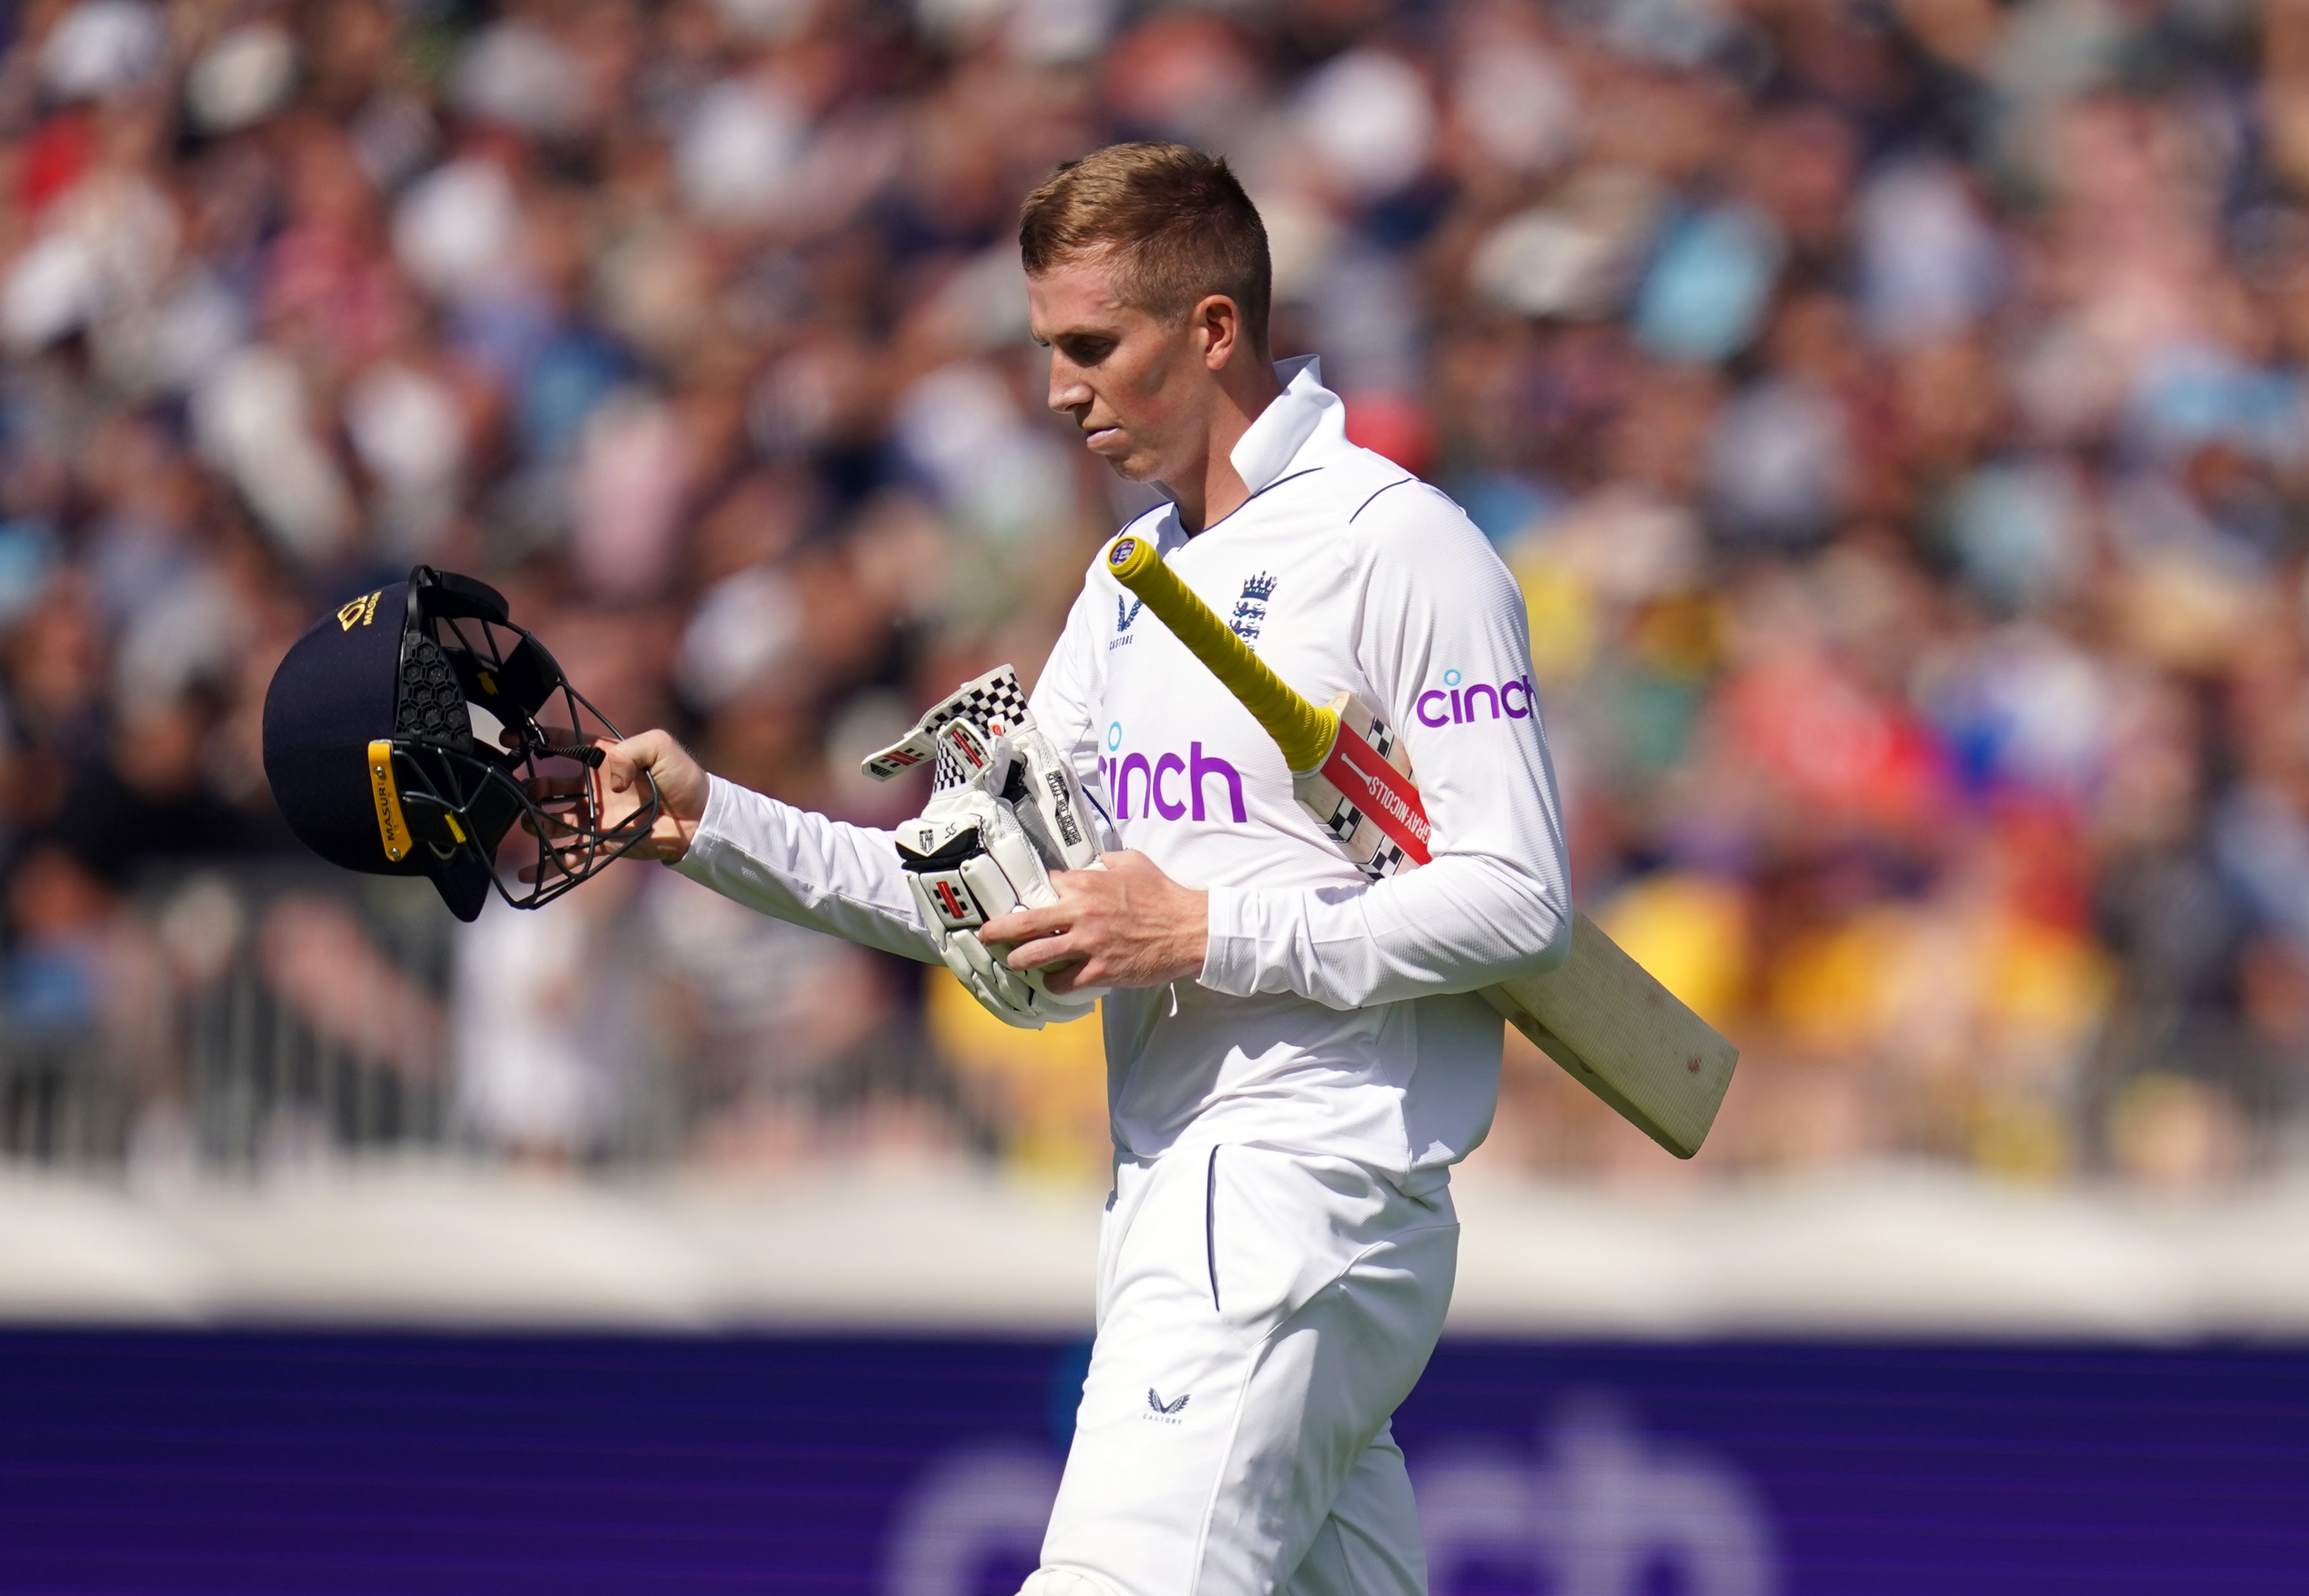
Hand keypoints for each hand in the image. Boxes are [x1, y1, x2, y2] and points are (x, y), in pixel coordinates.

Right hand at [521, 728, 708, 873]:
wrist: (700, 819)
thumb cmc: (684, 778)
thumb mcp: (660, 745)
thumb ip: (630, 750)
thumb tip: (608, 780)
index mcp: (606, 759)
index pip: (566, 745)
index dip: (539, 740)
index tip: (511, 737)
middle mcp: (595, 787)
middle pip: (552, 786)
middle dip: (533, 788)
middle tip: (523, 791)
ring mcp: (597, 816)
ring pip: (556, 819)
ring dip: (536, 821)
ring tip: (527, 822)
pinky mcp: (604, 842)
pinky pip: (572, 854)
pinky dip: (551, 864)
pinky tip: (529, 872)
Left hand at [979, 850, 1207, 993]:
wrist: (1188, 929)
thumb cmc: (1163, 894)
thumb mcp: (1133, 862)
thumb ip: (1108, 860)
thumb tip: (1094, 861)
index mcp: (1086, 884)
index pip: (1047, 886)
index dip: (1038, 894)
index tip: (1030, 901)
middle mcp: (1080, 913)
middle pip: (1025, 923)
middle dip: (997, 929)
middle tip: (985, 934)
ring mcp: (1087, 944)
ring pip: (1035, 955)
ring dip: (1019, 960)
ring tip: (1012, 962)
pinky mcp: (1099, 971)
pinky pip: (1063, 981)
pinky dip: (1055, 982)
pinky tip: (1054, 982)